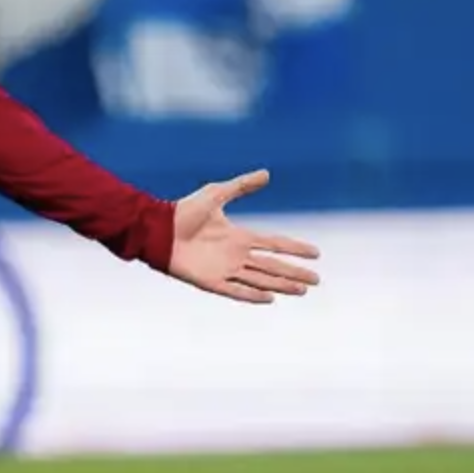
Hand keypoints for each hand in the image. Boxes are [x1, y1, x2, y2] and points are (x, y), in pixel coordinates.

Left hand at [167, 170, 321, 304]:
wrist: (157, 229)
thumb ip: (241, 186)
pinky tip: (270, 299)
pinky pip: (235, 290)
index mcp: (239, 236)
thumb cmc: (182, 211)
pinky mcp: (210, 281)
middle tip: (316, 280)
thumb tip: (267, 173)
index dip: (294, 248)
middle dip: (294, 273)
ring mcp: (224, 269)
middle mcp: (235, 255)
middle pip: (272, 266)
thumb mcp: (215, 195)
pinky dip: (252, 295)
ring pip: (259, 280)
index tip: (315, 253)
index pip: (274, 244)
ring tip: (302, 290)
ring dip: (281, 285)